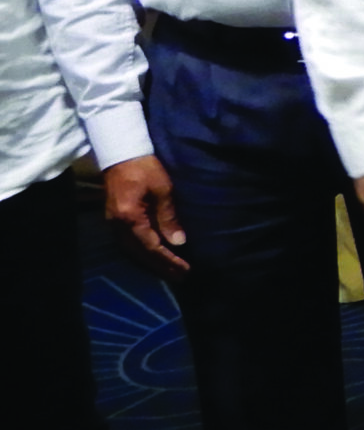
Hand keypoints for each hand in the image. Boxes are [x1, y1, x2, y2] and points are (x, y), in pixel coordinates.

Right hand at [101, 156, 187, 276]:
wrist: (120, 153)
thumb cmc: (144, 168)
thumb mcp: (162, 190)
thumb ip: (168, 217)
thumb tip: (178, 242)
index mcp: (129, 217)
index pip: (151, 246)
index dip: (168, 259)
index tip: (185, 268)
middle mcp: (117, 225)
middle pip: (139, 254)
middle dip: (160, 267)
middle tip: (181, 277)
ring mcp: (112, 223)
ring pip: (131, 252)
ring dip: (151, 264)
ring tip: (170, 272)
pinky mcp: (114, 220)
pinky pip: (127, 244)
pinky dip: (141, 254)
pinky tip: (153, 259)